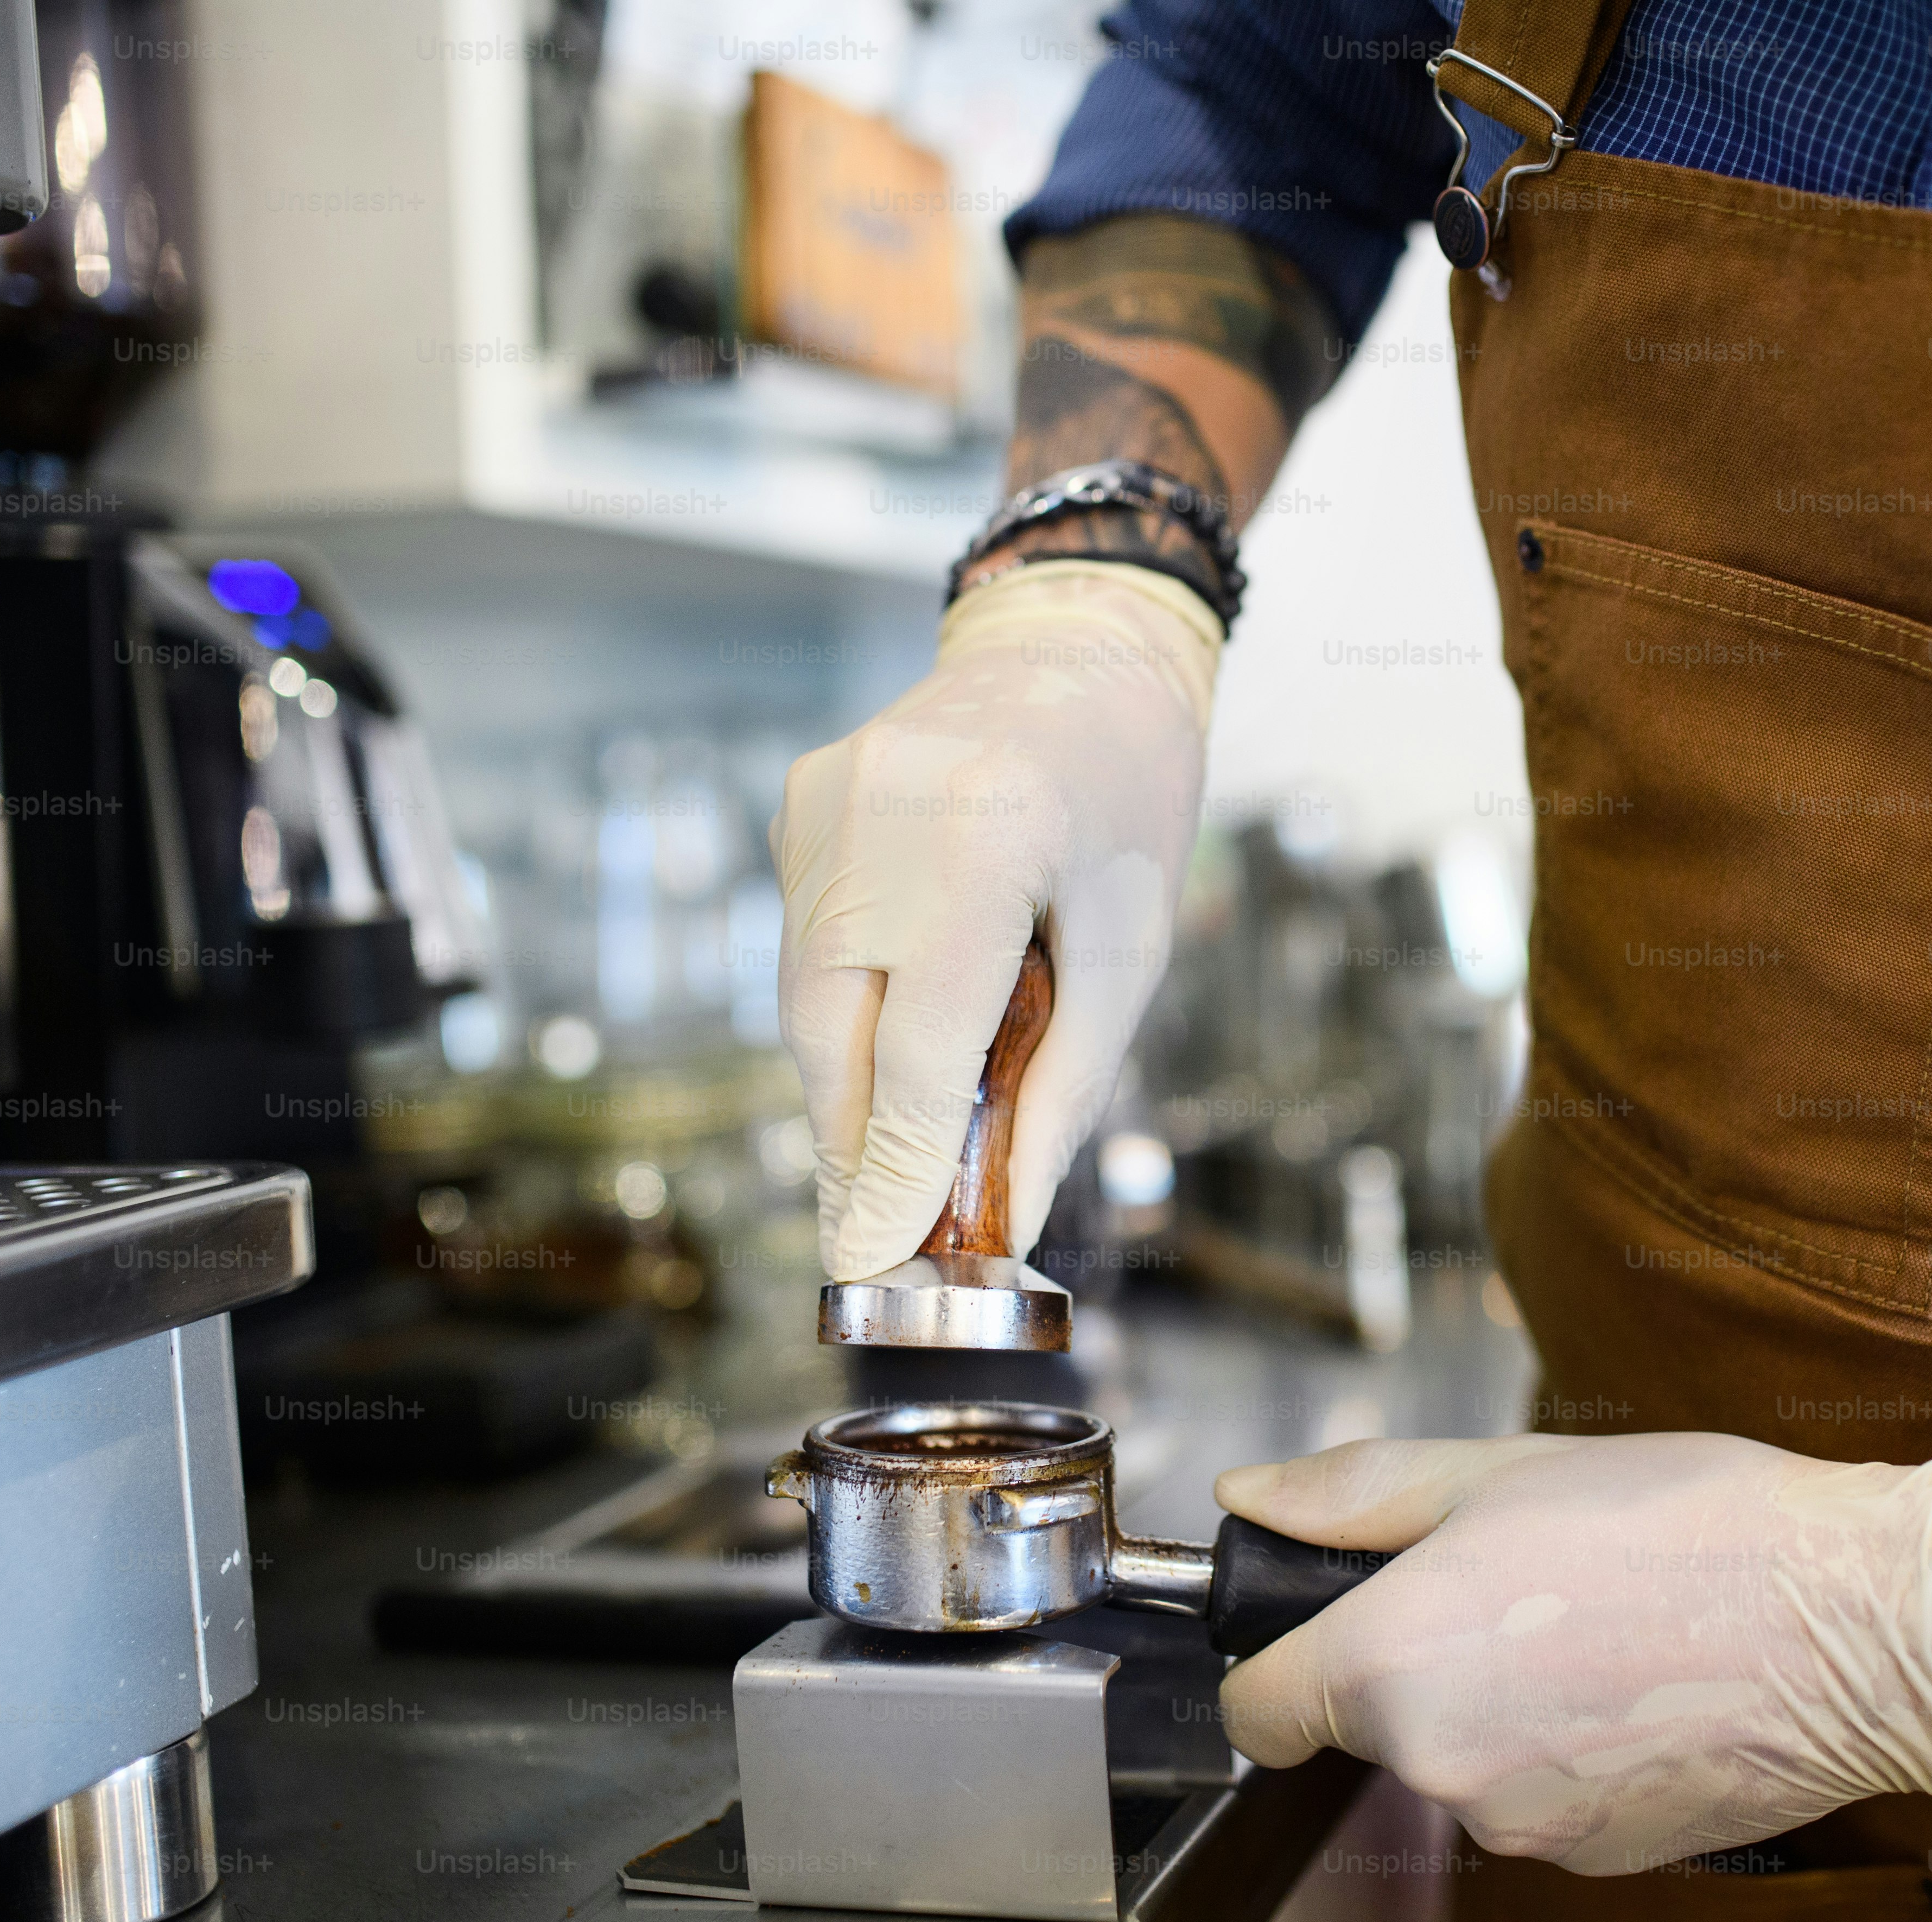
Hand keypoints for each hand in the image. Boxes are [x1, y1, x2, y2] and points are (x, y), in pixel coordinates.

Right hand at [773, 560, 1218, 1278]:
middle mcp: (881, 819)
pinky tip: (893, 1037)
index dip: (896, 1173)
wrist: (1077, 646)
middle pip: (834, 1038)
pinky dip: (846, 1010)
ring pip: (806, 1001)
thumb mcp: (1131, 948)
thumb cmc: (1128, 799)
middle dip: (853, 1151)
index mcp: (986, 844)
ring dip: (846, 1089)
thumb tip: (1009, 1213)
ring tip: (887, 1161)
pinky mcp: (800, 807)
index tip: (873, 1265)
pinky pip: (807, 944)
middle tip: (874, 1243)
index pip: (923, 1053)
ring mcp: (823, 806)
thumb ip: (1066, 1083)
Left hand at [1213, 1434, 1931, 1874]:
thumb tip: (1250, 1495)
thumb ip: (1351, 1493)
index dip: (1278, 1658)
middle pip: (1370, 1724)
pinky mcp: (1593, 1858)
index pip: (1257, 1710)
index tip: (1323, 1623)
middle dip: (1414, 1660)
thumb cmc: (1690, 1530)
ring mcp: (1520, 1827)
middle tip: (1512, 1582)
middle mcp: (1441, 1766)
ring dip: (1497, 1704)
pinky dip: (1566, 1751)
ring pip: (1460, 1761)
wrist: (1854, 1624)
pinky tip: (1634, 1682)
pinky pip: (1537, 1800)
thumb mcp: (1498, 1471)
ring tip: (1592, 1624)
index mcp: (1394, 1662)